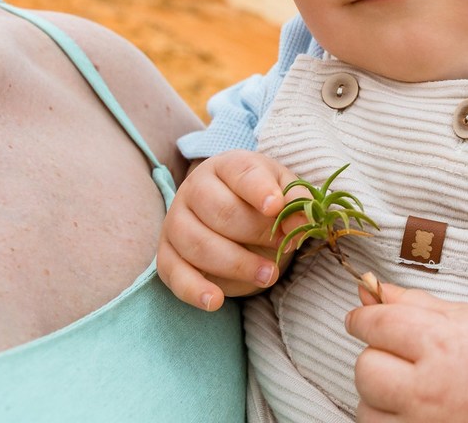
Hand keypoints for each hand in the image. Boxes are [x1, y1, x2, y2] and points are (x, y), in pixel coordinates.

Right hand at [157, 149, 302, 310]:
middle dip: (256, 234)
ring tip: (269, 275)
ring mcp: (176, 221)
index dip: (259, 191)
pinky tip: (215, 301)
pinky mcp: (166, 254)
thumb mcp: (284, 192)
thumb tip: (302, 222)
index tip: (276, 207)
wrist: (234, 214)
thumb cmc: (262, 201)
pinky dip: (193, 290)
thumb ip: (296, 202)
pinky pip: (174, 273)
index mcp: (227, 166)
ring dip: (236, 264)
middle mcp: (195, 188)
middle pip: (221, 212)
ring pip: (198, 244)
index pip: (241, 174)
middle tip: (286, 248)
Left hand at [345, 283, 467, 422]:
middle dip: (375, 355)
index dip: (363, 318)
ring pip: (366, 404)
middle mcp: (428, 387)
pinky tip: (408, 407)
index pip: (377, 325)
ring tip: (408, 385)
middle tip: (399, 355)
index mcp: (441, 343)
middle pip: (365, 366)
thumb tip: (370, 288)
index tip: (361, 318)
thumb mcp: (462, 316)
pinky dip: (384, 416)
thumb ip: (412, 303)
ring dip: (378, 392)